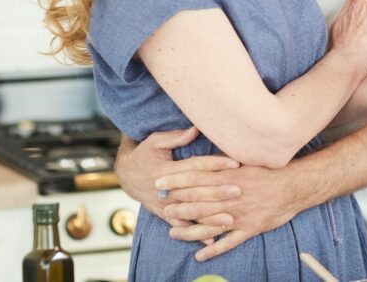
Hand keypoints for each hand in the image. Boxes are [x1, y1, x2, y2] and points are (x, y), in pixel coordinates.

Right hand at [115, 127, 238, 240]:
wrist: (127, 175)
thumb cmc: (145, 154)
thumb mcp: (155, 142)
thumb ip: (176, 137)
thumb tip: (196, 128)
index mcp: (166, 171)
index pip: (195, 167)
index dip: (215, 164)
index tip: (235, 163)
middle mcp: (166, 191)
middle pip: (196, 192)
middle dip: (218, 192)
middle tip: (239, 191)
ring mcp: (166, 205)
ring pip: (190, 213)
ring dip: (210, 217)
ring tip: (231, 220)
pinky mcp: (165, 214)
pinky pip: (182, 226)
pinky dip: (196, 234)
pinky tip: (213, 239)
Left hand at [158, 164, 295, 261]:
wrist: (295, 186)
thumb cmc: (270, 171)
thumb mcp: (247, 161)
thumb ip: (225, 162)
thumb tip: (206, 158)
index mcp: (229, 177)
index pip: (196, 178)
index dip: (176, 180)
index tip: (159, 182)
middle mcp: (231, 197)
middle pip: (198, 202)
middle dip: (177, 205)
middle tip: (162, 207)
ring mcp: (240, 215)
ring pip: (208, 224)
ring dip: (188, 230)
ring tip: (172, 232)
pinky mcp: (250, 228)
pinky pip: (228, 242)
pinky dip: (213, 250)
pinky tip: (199, 255)